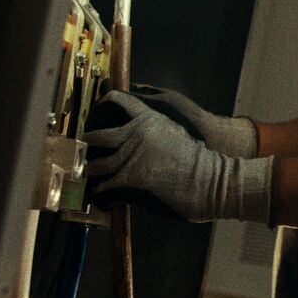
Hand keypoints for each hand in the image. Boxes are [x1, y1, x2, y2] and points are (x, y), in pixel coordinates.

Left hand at [84, 91, 272, 222]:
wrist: (212, 181)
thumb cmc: (199, 159)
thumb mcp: (176, 130)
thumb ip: (155, 125)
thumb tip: (139, 127)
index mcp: (148, 118)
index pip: (118, 101)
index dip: (103, 103)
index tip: (95, 112)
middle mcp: (135, 134)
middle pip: (96, 136)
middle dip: (86, 146)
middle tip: (85, 152)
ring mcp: (131, 158)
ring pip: (97, 165)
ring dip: (92, 173)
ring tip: (92, 177)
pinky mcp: (132, 180)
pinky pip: (106, 187)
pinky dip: (102, 193)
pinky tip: (104, 196)